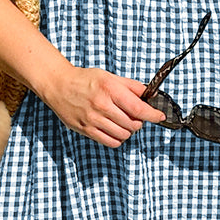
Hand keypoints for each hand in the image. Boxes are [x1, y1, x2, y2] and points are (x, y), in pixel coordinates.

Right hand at [45, 64, 167, 147]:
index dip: (152, 115)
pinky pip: (110, 142)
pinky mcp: (85, 130)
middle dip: (139, 122)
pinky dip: (118, 139)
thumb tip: (151, 95)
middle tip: (135, 116)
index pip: (138, 108)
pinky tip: (115, 130)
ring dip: (128, 131)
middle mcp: (101, 105)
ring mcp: (92, 119)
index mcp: (109, 89)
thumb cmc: (85, 80)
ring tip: (123, 123)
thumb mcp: (110, 77)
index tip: (159, 116)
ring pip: (123, 135)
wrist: (59, 86)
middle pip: (132, 124)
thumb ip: (132, 87)